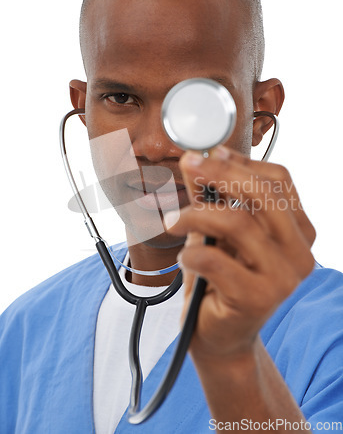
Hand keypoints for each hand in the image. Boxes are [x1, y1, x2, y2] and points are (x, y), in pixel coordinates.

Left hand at [164, 146, 315, 362]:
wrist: (218, 335)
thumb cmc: (220, 280)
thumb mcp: (215, 232)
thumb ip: (209, 197)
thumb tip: (196, 160)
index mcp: (297, 231)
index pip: (279, 181)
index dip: (241, 161)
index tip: (207, 154)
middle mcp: (299, 252)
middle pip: (264, 195)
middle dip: (220, 173)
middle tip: (187, 165)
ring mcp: (283, 277)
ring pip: (238, 222)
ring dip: (195, 214)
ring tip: (172, 221)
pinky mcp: (259, 298)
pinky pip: (216, 259)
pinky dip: (191, 252)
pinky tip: (185, 257)